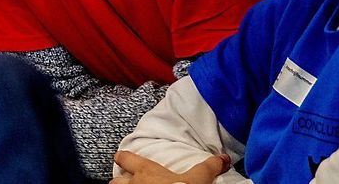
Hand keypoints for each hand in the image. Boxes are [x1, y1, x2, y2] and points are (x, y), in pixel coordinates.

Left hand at [110, 150, 230, 183]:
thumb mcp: (197, 179)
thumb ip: (208, 167)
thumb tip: (222, 158)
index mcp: (146, 170)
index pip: (125, 158)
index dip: (123, 158)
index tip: (123, 158)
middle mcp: (134, 183)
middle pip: (116, 180)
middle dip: (120, 180)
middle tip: (128, 182)